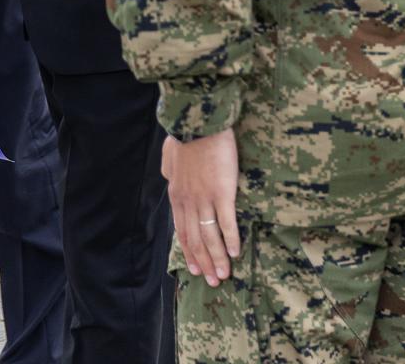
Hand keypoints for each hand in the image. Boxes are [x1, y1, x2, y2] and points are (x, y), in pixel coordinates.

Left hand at [163, 130, 241, 287]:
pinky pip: (226, 223)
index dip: (189, 252)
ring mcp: (204, 199)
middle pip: (194, 240)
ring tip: (224, 275)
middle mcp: (188, 202)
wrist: (199, 122)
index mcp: (176, 195)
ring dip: (217, 259)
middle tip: (211, 281)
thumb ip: (169, 170)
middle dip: (203, 263)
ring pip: (209, 237)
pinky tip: (236, 253)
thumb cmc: (187, 135)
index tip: (194, 268)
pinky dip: (231, 240)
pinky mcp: (223, 193)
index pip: (181, 231)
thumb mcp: (170, 155)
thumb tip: (168, 176)